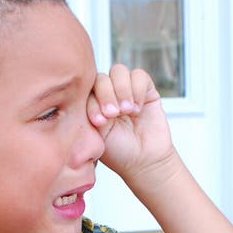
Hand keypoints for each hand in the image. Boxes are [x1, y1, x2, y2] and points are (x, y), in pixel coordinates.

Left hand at [87, 63, 173, 181]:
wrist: (144, 162)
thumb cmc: (118, 152)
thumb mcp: (98, 134)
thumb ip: (92, 112)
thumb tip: (88, 93)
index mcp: (91, 104)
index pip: (87, 89)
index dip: (93, 101)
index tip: (99, 122)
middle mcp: (108, 94)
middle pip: (102, 77)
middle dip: (107, 95)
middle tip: (114, 114)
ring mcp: (127, 90)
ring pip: (118, 71)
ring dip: (122, 90)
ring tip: (127, 111)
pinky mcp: (146, 90)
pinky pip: (139, 75)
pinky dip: (137, 89)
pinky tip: (137, 109)